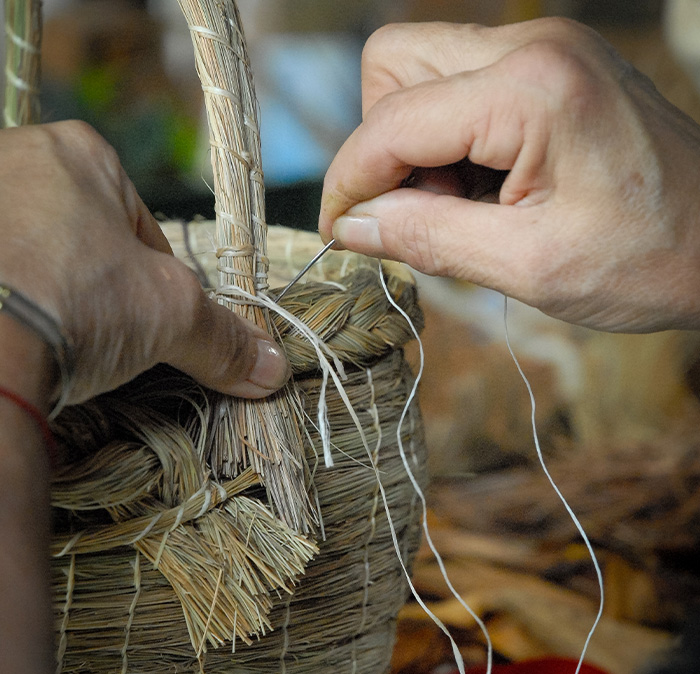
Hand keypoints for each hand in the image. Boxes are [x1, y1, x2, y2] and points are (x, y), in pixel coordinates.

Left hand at [0, 121, 289, 407]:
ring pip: (37, 256)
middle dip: (103, 288)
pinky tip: (21, 336)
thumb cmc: (79, 299)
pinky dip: (14, 304)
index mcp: (79, 152)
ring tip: (61, 341)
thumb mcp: (171, 315)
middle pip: (85, 239)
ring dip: (55, 297)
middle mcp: (12, 160)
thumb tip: (272, 369)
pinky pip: (2, 275)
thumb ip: (223, 338)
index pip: (140, 226)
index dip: (157, 280)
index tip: (155, 320)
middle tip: (107, 334)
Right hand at [319, 18, 699, 332]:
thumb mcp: (528, 266)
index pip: (391, 121)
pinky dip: (449, 143)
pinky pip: (458, 88)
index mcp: (530, 90)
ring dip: (414, 147)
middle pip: (392, 68)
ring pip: (419, 73)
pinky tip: (486, 191)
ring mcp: (542, 50)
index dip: (349, 181)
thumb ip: (428, 239)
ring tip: (462, 208)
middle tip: (424, 214)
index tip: (339, 231)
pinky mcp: (548, 68)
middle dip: (383, 149)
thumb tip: (351, 226)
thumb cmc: (649, 259)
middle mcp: (531, 46)